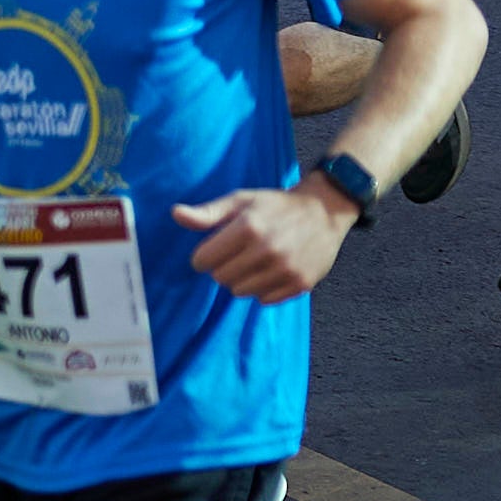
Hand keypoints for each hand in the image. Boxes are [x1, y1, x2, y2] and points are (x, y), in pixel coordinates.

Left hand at [174, 179, 358, 301]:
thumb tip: (175, 214)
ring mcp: (286, 269)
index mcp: (248, 227)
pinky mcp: (300, 284)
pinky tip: (272, 269)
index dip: (204, 255)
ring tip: (255, 260)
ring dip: (242, 279)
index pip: (202, 260)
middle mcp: (267, 250)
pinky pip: (264, 300)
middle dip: (223, 267)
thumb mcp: (240, 200)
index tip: (215, 247)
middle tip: (238, 252)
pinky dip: (263, 288)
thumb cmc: (274, 205)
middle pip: (220, 278)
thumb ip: (207, 213)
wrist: (324, 211)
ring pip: (240, 292)